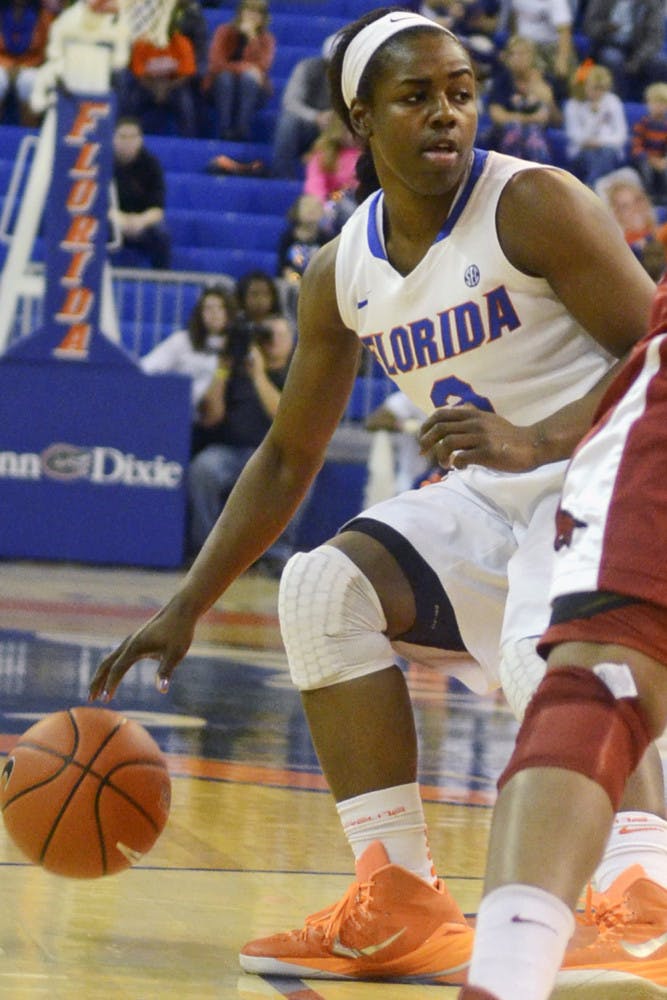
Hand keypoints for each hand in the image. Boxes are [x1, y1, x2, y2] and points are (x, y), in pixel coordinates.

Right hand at [88, 598, 196, 701]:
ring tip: (98, 691)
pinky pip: (119, 656)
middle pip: (106, 664)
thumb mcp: (176, 653)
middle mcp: (129, 644)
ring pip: (111, 660)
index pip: (117, 669)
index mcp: (135, 648)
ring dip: (102, 675)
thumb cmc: (179, 631)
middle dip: (97, 682)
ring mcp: (132, 641)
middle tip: (90, 699)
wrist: (181, 610)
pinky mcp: (138, 640)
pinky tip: (116, 674)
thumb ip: (166, 671)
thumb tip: (162, 690)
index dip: (110, 685)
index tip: (105, 700)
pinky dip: (112, 667)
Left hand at [419, 404, 538, 471]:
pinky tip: (459, 467)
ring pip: (447, 443)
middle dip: (426, 442)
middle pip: (439, 429)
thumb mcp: (488, 420)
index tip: (421, 438)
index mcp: (473, 414)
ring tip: (444, 464)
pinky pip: (461, 458)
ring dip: (440, 456)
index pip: (440, 414)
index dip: (426, 426)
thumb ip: (470, 419)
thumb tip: (451, 421)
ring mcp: (481, 437)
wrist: (533, 444)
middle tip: (423, 454)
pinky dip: (455, 464)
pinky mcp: (487, 453)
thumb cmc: (509, 436)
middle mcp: (475, 423)